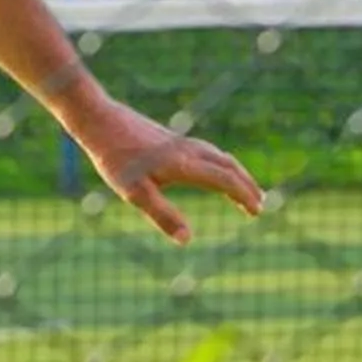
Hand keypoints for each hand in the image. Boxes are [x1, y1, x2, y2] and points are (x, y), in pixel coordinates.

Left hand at [70, 98, 264, 244]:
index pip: (225, 181)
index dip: (243, 196)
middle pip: (229, 166)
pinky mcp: (173, 138)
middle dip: (247, 185)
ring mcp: (182, 142)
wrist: (100, 120)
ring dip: (236, 173)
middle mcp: (190, 151)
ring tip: (244, 187)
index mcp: (185, 165)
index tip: (257, 211)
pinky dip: (222, 163)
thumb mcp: (136, 193)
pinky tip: (213, 168)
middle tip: (261, 204)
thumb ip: (163, 216)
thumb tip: (187, 240)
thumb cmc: (116, 159)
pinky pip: (209, 151)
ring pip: (220, 156)